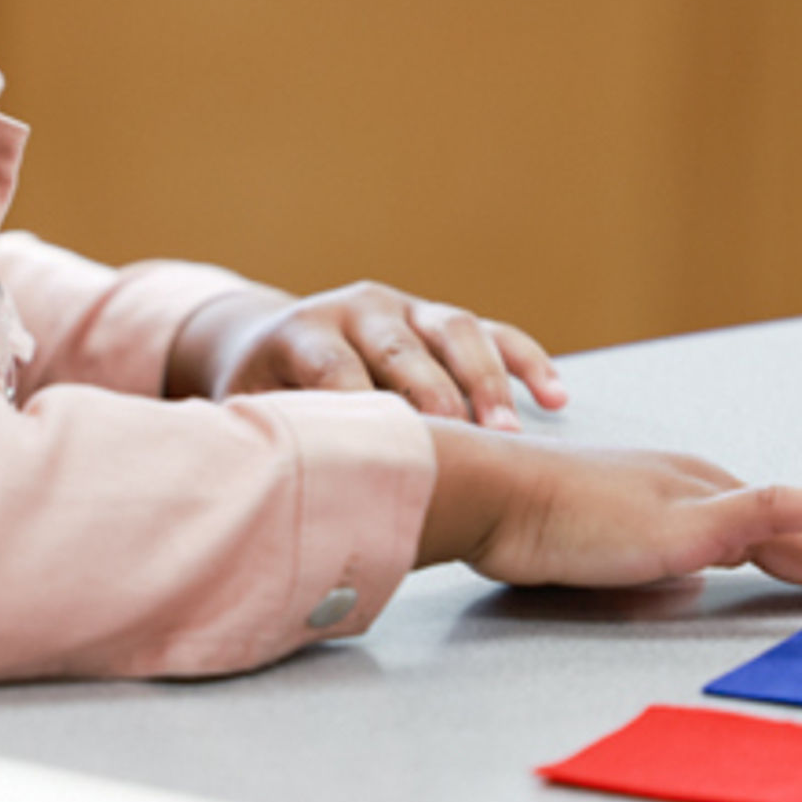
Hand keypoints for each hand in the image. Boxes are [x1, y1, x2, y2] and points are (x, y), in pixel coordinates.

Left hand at [166, 282, 567, 429]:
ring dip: (488, 381)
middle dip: (436, 396)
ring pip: (455, 331)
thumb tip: (245, 494)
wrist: (266, 342)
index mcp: (302, 332)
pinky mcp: (439, 318)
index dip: (365, 407)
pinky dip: (525, 360)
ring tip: (513, 433)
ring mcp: (405, 308)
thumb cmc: (258, 397)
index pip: (336, 366)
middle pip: (403, 348)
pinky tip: (556, 396)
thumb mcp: (244, 411)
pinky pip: (493, 332)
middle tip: (469, 445)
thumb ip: (255, 441)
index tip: (394, 452)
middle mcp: (357, 308)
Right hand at [415, 423, 801, 592]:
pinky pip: (776, 513)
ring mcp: (705, 502)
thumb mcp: (613, 554)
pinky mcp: (690, 520)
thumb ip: (658, 563)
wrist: (491, 497)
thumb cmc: (535, 527)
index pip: (794, 532)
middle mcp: (713, 491)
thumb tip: (685, 584)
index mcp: (697, 500)